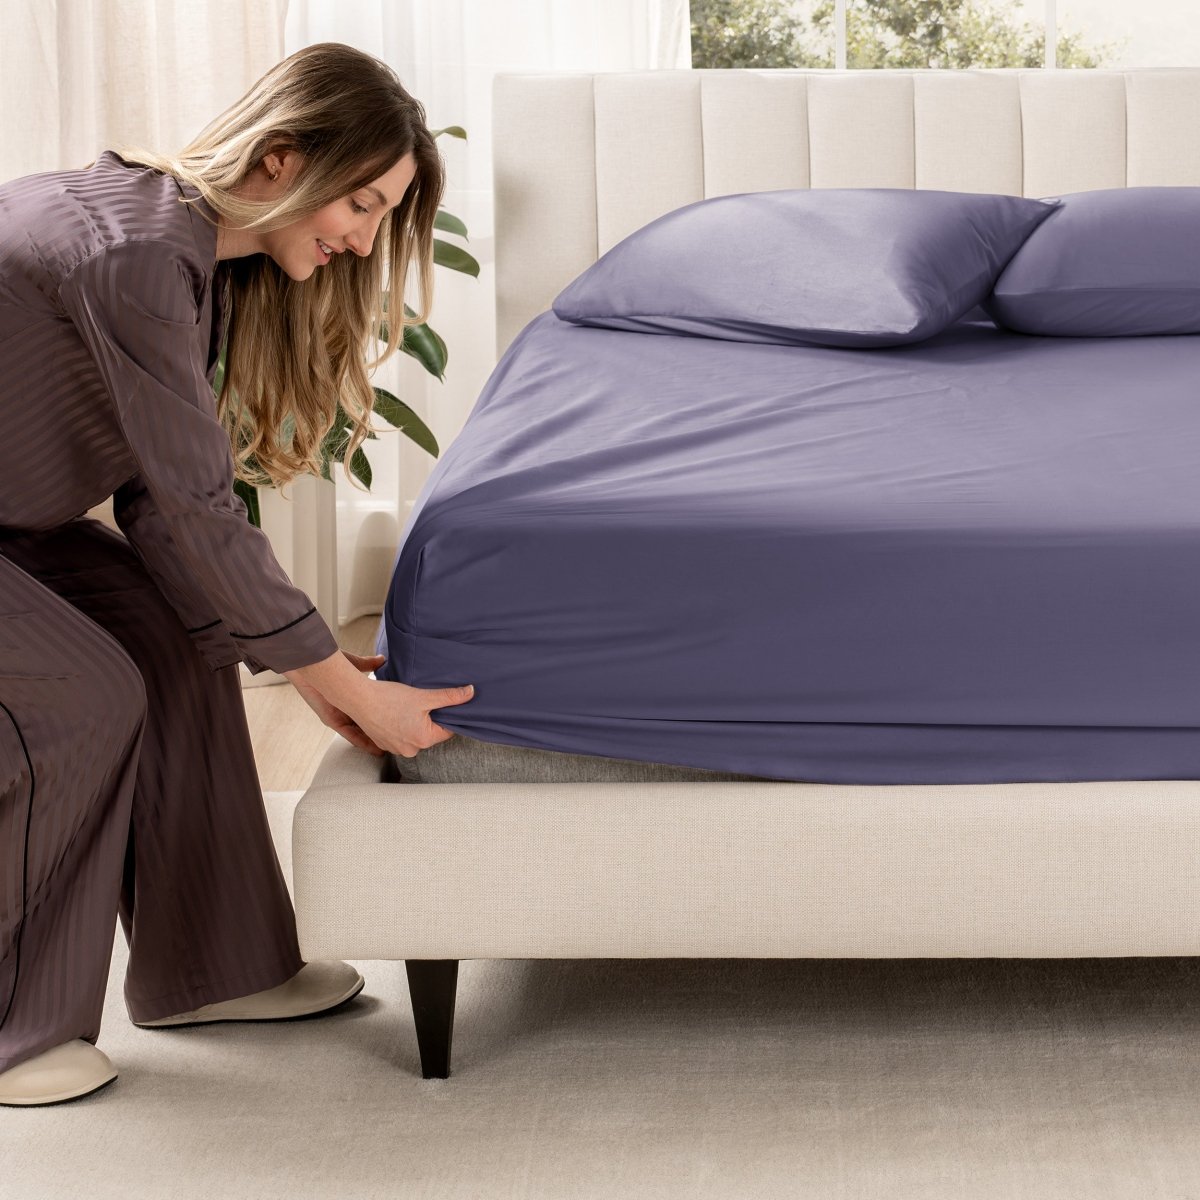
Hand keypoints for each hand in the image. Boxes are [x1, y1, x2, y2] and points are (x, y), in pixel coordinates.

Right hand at [288, 649, 475, 757]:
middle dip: (430, 719)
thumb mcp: (424, 696)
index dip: (447, 715)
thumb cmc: (390, 697)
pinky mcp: (383, 744)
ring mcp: (395, 749)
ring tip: (407, 706)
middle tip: (422, 702)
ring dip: (415, 722)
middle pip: (431, 733)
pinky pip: (400, 736)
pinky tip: (395, 712)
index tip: (443, 704)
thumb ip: (449, 696)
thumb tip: (471, 692)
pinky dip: (401, 725)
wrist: (358, 698)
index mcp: (424, 740)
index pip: (447, 730)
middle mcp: (411, 750)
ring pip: (415, 735)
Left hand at [291, 650, 387, 755]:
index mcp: (350, 697)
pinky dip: (362, 742)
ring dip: (373, 742)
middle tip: (396, 742)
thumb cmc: (329, 661)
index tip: (396, 724)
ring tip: (389, 750)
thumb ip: (368, 664)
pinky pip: (349, 735)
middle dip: (380, 734)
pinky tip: (375, 749)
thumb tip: (382, 660)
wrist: (312, 663)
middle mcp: (345, 709)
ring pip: (359, 733)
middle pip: (366, 725)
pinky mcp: (331, 720)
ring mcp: (338, 716)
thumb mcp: (354, 664)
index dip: (382, 718)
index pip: (369, 711)